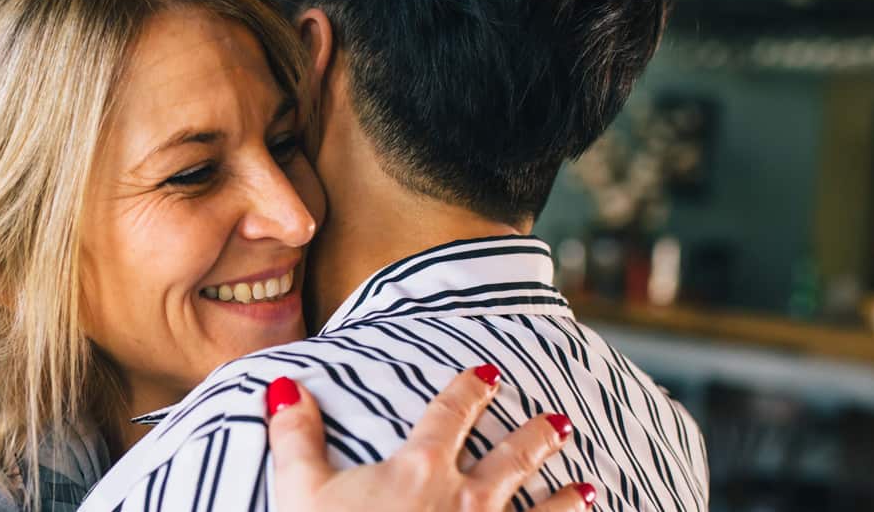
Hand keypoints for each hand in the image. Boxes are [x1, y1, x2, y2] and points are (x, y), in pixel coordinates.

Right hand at [266, 365, 595, 510]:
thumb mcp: (301, 492)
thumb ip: (296, 438)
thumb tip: (286, 389)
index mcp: (420, 469)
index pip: (450, 416)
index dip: (469, 392)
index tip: (487, 374)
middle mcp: (468, 500)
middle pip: (511, 459)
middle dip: (535, 438)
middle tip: (557, 421)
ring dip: (567, 498)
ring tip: (587, 485)